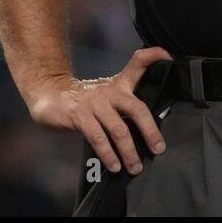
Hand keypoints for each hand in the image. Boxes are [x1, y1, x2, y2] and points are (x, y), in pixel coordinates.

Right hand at [28, 46, 173, 175]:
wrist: (51, 95)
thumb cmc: (87, 99)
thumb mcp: (109, 91)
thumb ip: (128, 99)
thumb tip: (153, 124)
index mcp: (119, 84)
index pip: (138, 62)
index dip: (154, 56)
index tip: (170, 57)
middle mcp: (109, 91)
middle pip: (136, 108)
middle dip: (150, 130)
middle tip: (159, 149)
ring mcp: (95, 103)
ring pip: (119, 129)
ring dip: (129, 151)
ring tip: (135, 167)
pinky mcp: (80, 116)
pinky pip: (98, 138)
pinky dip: (108, 154)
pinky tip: (115, 165)